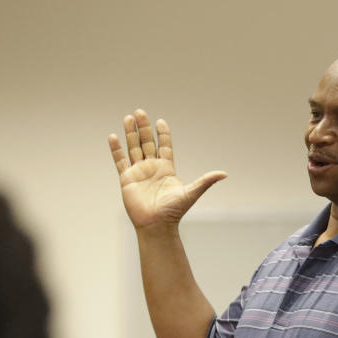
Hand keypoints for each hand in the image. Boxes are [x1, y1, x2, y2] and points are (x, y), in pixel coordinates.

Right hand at [108, 109, 226, 228]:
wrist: (156, 225)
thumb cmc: (173, 211)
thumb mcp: (191, 192)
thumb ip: (206, 181)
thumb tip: (224, 174)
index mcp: (166, 168)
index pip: (164, 146)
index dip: (162, 134)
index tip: (160, 121)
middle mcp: (152, 167)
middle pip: (147, 142)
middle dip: (144, 128)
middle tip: (140, 112)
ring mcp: (138, 172)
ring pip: (133, 148)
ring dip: (130, 133)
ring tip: (128, 117)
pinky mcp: (127, 179)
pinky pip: (120, 161)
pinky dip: (116, 149)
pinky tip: (113, 136)